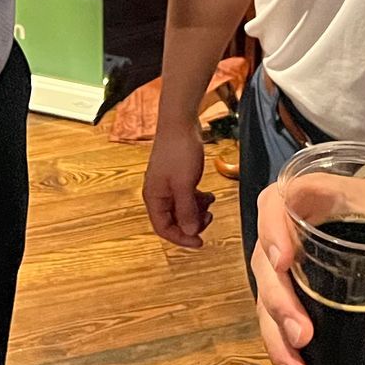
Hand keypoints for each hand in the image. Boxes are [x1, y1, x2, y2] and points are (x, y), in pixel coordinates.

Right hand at [143, 126, 214, 247]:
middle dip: (192, 222)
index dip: (181, 238)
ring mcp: (167, 185)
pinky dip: (197, 199)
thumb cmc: (179, 150)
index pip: (164, 228)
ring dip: (197, 211)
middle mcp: (158, 193)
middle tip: (209, 217)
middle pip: (174, 220)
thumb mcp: (185, 184)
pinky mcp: (176, 176)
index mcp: (154, 197)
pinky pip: (186, 196)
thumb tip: (190, 232)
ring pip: (182, 209)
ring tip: (210, 203)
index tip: (200, 242)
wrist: (180, 122)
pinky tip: (209, 194)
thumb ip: (187, 210)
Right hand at [251, 175, 364, 364]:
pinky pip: (275, 324)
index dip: (271, 230)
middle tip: (302, 334)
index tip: (283, 260)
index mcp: (309, 200)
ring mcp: (285, 268)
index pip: (275, 204)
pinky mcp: (290, 295)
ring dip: (278, 340)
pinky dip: (284, 354)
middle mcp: (287, 234)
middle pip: (265, 265)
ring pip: (266, 302)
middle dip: (280, 304)